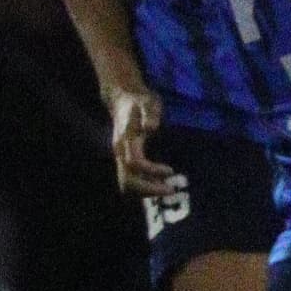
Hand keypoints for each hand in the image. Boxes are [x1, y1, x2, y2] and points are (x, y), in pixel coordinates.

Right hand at [107, 83, 179, 198]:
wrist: (122, 98)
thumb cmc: (139, 100)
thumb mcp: (148, 102)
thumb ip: (150, 114)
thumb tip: (151, 127)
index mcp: (126, 139)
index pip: (135, 163)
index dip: (152, 170)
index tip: (170, 170)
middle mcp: (120, 151)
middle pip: (127, 181)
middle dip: (148, 189)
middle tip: (171, 190)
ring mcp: (120, 157)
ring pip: (127, 184)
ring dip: (146, 191)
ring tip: (167, 189)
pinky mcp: (123, 160)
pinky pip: (130, 180)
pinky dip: (144, 186)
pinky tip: (160, 184)